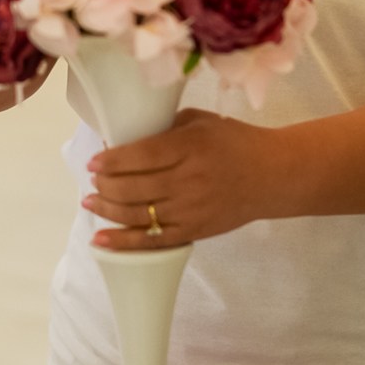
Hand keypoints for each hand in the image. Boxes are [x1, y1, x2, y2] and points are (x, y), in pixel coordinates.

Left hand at [83, 109, 277, 249]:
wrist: (273, 175)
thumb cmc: (236, 142)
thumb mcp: (202, 122)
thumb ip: (167, 126)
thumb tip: (128, 137)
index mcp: (191, 147)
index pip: (142, 156)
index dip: (112, 161)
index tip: (93, 162)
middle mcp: (189, 180)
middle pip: (134, 188)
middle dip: (104, 186)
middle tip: (93, 180)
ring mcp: (191, 210)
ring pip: (139, 215)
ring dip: (107, 210)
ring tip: (90, 202)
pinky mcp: (194, 231)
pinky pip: (153, 241)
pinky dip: (124, 243)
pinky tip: (101, 240)